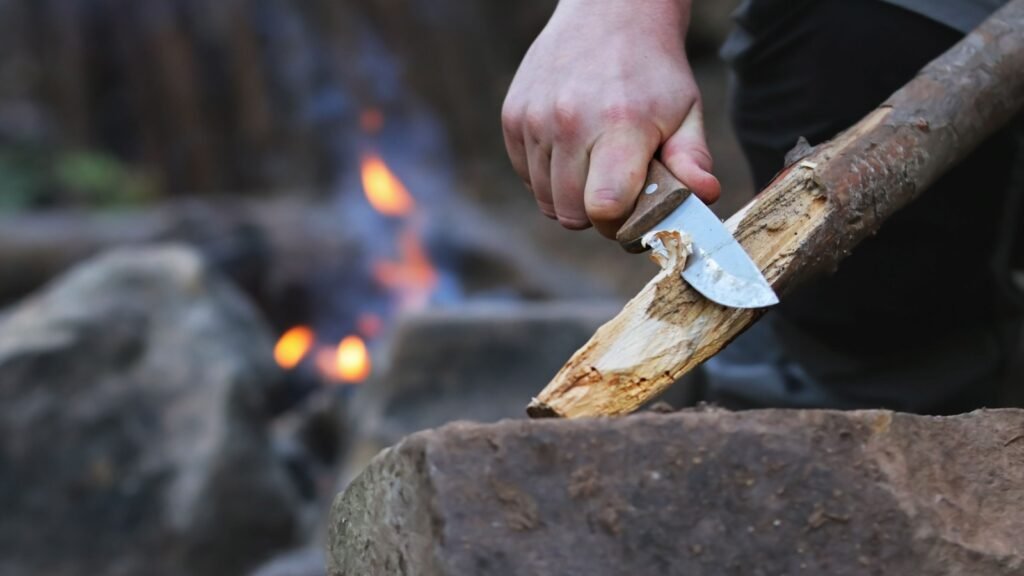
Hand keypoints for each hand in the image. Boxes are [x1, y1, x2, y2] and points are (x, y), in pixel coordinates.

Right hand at [502, 0, 719, 237]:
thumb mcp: (685, 110)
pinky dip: (547, 176)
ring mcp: (535, 118)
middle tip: (616, 191)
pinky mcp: (512, 116)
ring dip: (570, 196)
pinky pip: (525, 176)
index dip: (618, 224)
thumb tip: (705, 197)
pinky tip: (570, 149)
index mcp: (620, 124)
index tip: (632, 213)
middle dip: (596, 215)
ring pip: (545, 200)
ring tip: (594, 164)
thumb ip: (692, 159)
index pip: (603, 207)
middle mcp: (569, 121)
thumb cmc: (652, 71)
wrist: (609, 11)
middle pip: (571, 213)